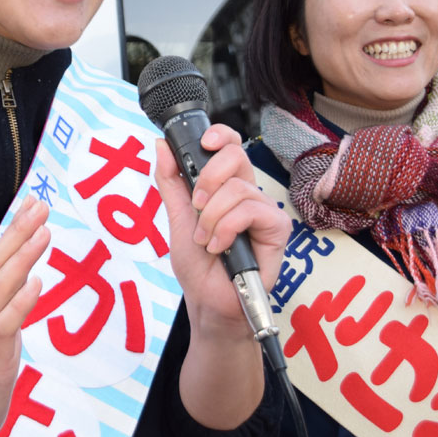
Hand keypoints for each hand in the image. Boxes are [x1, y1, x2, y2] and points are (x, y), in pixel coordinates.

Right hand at [0, 195, 48, 436]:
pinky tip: (37, 282)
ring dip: (22, 257)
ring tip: (43, 233)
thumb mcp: (2, 328)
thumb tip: (29, 273)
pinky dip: (20, 302)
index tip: (32, 202)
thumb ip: (12, 301)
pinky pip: (4, 325)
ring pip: (1, 287)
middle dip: (19, 232)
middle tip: (39, 205)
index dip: (14, 230)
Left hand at [154, 124, 289, 340]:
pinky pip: (250, 211)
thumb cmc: (198, 265)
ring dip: (212, 217)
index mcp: (226, 186)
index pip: (231, 146)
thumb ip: (170, 181)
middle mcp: (247, 193)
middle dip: (209, 178)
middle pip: (237, 155)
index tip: (203, 142)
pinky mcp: (277, 228)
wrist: (207, 301)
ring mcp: (264, 210)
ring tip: (205, 240)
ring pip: (237, 189)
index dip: (220, 135)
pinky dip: (226, 229)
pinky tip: (220, 247)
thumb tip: (161, 145)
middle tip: (197, 206)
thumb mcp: (177, 217)